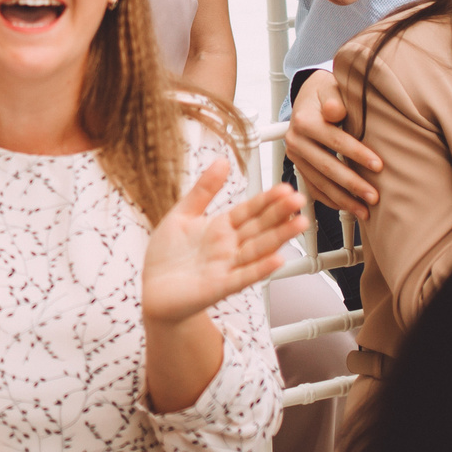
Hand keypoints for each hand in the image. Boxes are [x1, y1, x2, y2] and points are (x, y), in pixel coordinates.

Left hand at [141, 164, 304, 326]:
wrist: (152, 290)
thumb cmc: (167, 256)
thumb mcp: (182, 215)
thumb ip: (203, 190)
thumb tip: (222, 161)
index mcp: (220, 228)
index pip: (249, 210)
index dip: (267, 199)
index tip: (286, 187)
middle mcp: (228, 247)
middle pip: (259, 227)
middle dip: (280, 214)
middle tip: (299, 200)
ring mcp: (226, 267)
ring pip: (258, 250)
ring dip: (279, 238)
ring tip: (299, 224)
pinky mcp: (218, 287)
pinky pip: (243, 277)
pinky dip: (259, 269)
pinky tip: (277, 259)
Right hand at [288, 64, 385, 213]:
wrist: (309, 96)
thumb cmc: (326, 92)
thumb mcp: (330, 87)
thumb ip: (335, 99)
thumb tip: (335, 110)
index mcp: (303, 120)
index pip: (334, 140)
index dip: (357, 154)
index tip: (378, 166)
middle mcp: (295, 140)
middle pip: (326, 167)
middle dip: (352, 184)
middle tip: (374, 196)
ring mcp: (295, 156)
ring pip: (319, 182)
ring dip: (342, 199)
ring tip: (364, 210)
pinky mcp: (298, 166)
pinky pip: (313, 188)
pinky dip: (330, 200)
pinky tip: (347, 207)